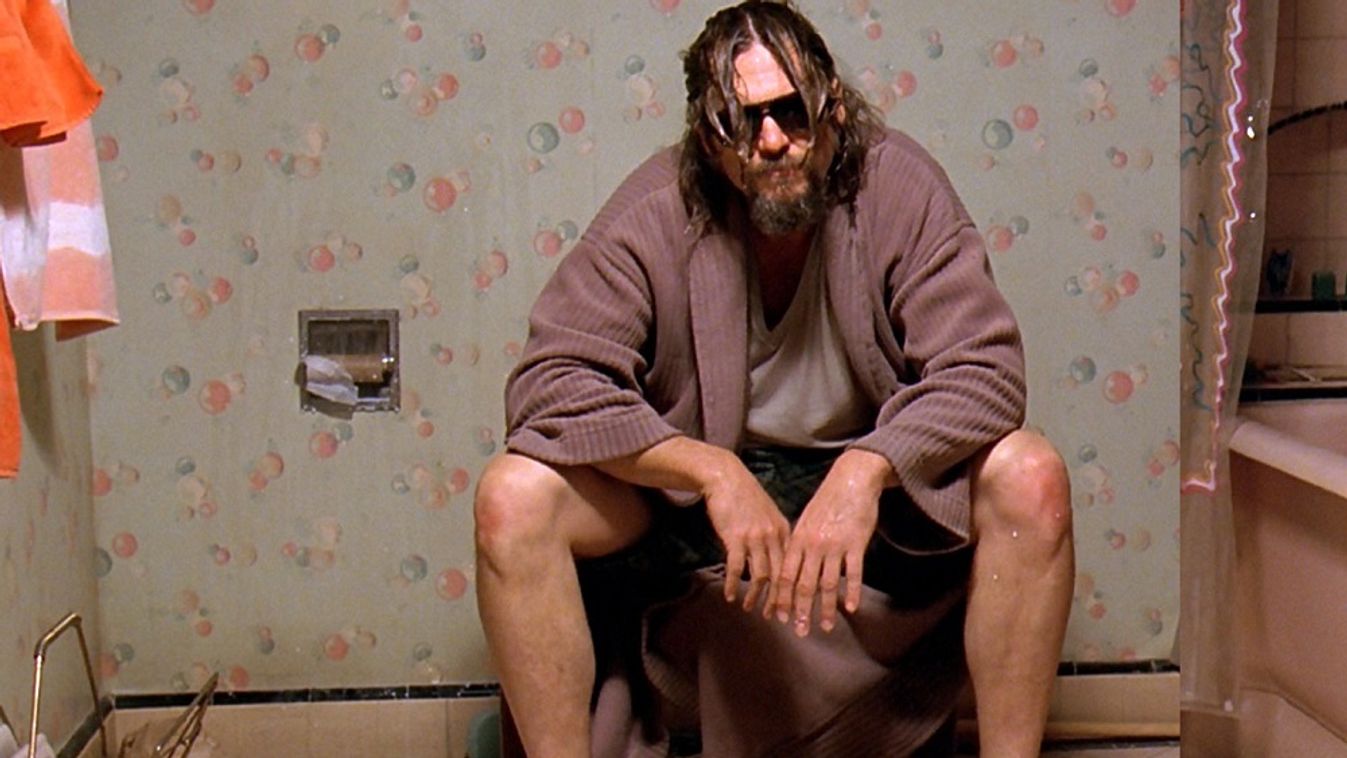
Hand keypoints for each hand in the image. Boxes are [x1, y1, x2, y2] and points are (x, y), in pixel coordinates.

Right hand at [702, 466, 790, 612]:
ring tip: (751, 608)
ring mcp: (755, 538)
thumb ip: (776, 536)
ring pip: (760, 575)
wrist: (727, 478)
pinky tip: (730, 595)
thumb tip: (780, 559)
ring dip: (756, 595)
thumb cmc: (746, 497)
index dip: (794, 590)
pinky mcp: (735, 537)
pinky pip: (736, 567)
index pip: (793, 567)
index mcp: (784, 532)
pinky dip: (733, 583)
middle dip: (780, 600)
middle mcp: (773, 536)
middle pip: (781, 576)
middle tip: (778, 619)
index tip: (794, 607)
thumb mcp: (768, 515)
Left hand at [771, 450, 886, 635]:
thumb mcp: (806, 520)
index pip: (785, 575)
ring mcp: (835, 545)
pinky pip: (853, 573)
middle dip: (800, 611)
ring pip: (827, 584)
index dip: (781, 598)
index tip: (779, 617)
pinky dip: (852, 592)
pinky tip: (852, 608)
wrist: (851, 479)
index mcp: (798, 540)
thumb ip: (798, 544)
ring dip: (825, 608)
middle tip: (799, 631)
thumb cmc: (828, 500)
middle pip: (803, 584)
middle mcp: (813, 545)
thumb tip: (789, 568)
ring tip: (825, 626)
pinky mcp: (856, 544)